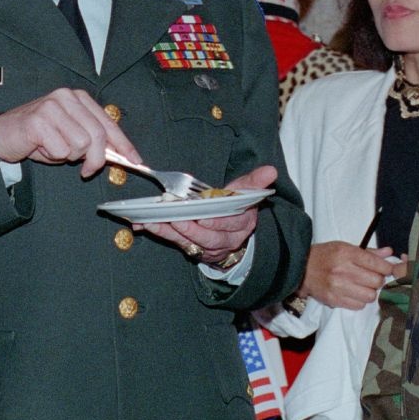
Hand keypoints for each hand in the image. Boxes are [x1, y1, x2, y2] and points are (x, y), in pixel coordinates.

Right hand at [0, 88, 139, 177]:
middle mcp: (67, 97)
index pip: (108, 123)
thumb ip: (93, 140)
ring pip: (80, 145)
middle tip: (86, 171)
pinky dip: (52, 156)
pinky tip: (41, 147)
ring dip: (68, 156)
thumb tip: (119, 155)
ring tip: (53, 148)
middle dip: (96, 159)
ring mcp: (52, 106)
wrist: (2, 135)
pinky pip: (60, 150)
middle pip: (98, 136)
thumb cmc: (39, 137)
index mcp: (78, 98)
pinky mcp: (38, 120)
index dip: (124, 144)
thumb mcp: (70, 135)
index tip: (136, 161)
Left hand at [140, 165, 275, 264]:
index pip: (230, 222)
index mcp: (242, 223)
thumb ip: (254, 182)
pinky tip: (147, 224)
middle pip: (209, 236)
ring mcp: (210, 247)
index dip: (216, 221)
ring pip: (191, 241)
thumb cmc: (236, 206)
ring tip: (155, 220)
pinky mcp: (194, 249)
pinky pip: (176, 242)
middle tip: (176, 218)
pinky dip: (161, 233)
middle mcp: (227, 239)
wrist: (234, 234)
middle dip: (191, 228)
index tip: (203, 216)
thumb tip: (271, 170)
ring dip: (171, 231)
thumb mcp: (246, 192)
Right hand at [299, 241, 399, 309]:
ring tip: (363, 287)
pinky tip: (353, 293)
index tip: (386, 269)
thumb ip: (368, 252)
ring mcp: (338, 287)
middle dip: (378, 280)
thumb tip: (389, 252)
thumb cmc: (325, 255)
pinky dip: (359, 301)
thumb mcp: (345, 247)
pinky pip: (358, 305)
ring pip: (370, 296)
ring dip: (369, 292)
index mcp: (347, 253)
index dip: (387, 268)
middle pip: (376, 281)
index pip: (377, 264)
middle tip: (372, 278)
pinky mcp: (334, 300)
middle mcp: (343, 270)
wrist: (301, 268)